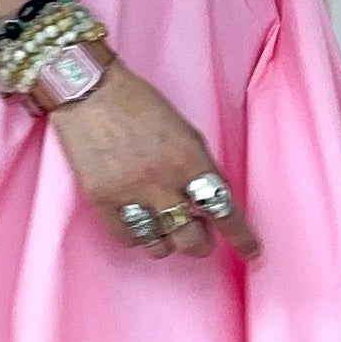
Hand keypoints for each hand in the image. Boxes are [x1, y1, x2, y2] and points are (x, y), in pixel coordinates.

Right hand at [46, 58, 260, 263]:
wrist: (89, 91)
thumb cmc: (138, 103)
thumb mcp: (184, 130)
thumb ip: (200, 166)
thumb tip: (211, 200)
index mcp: (189, 159)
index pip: (223, 208)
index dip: (241, 236)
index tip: (251, 250)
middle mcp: (162, 181)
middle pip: (191, 239)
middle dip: (201, 244)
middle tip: (199, 234)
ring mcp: (130, 193)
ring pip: (158, 246)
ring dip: (167, 241)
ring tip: (165, 226)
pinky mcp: (101, 200)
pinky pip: (127, 238)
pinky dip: (137, 235)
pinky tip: (138, 221)